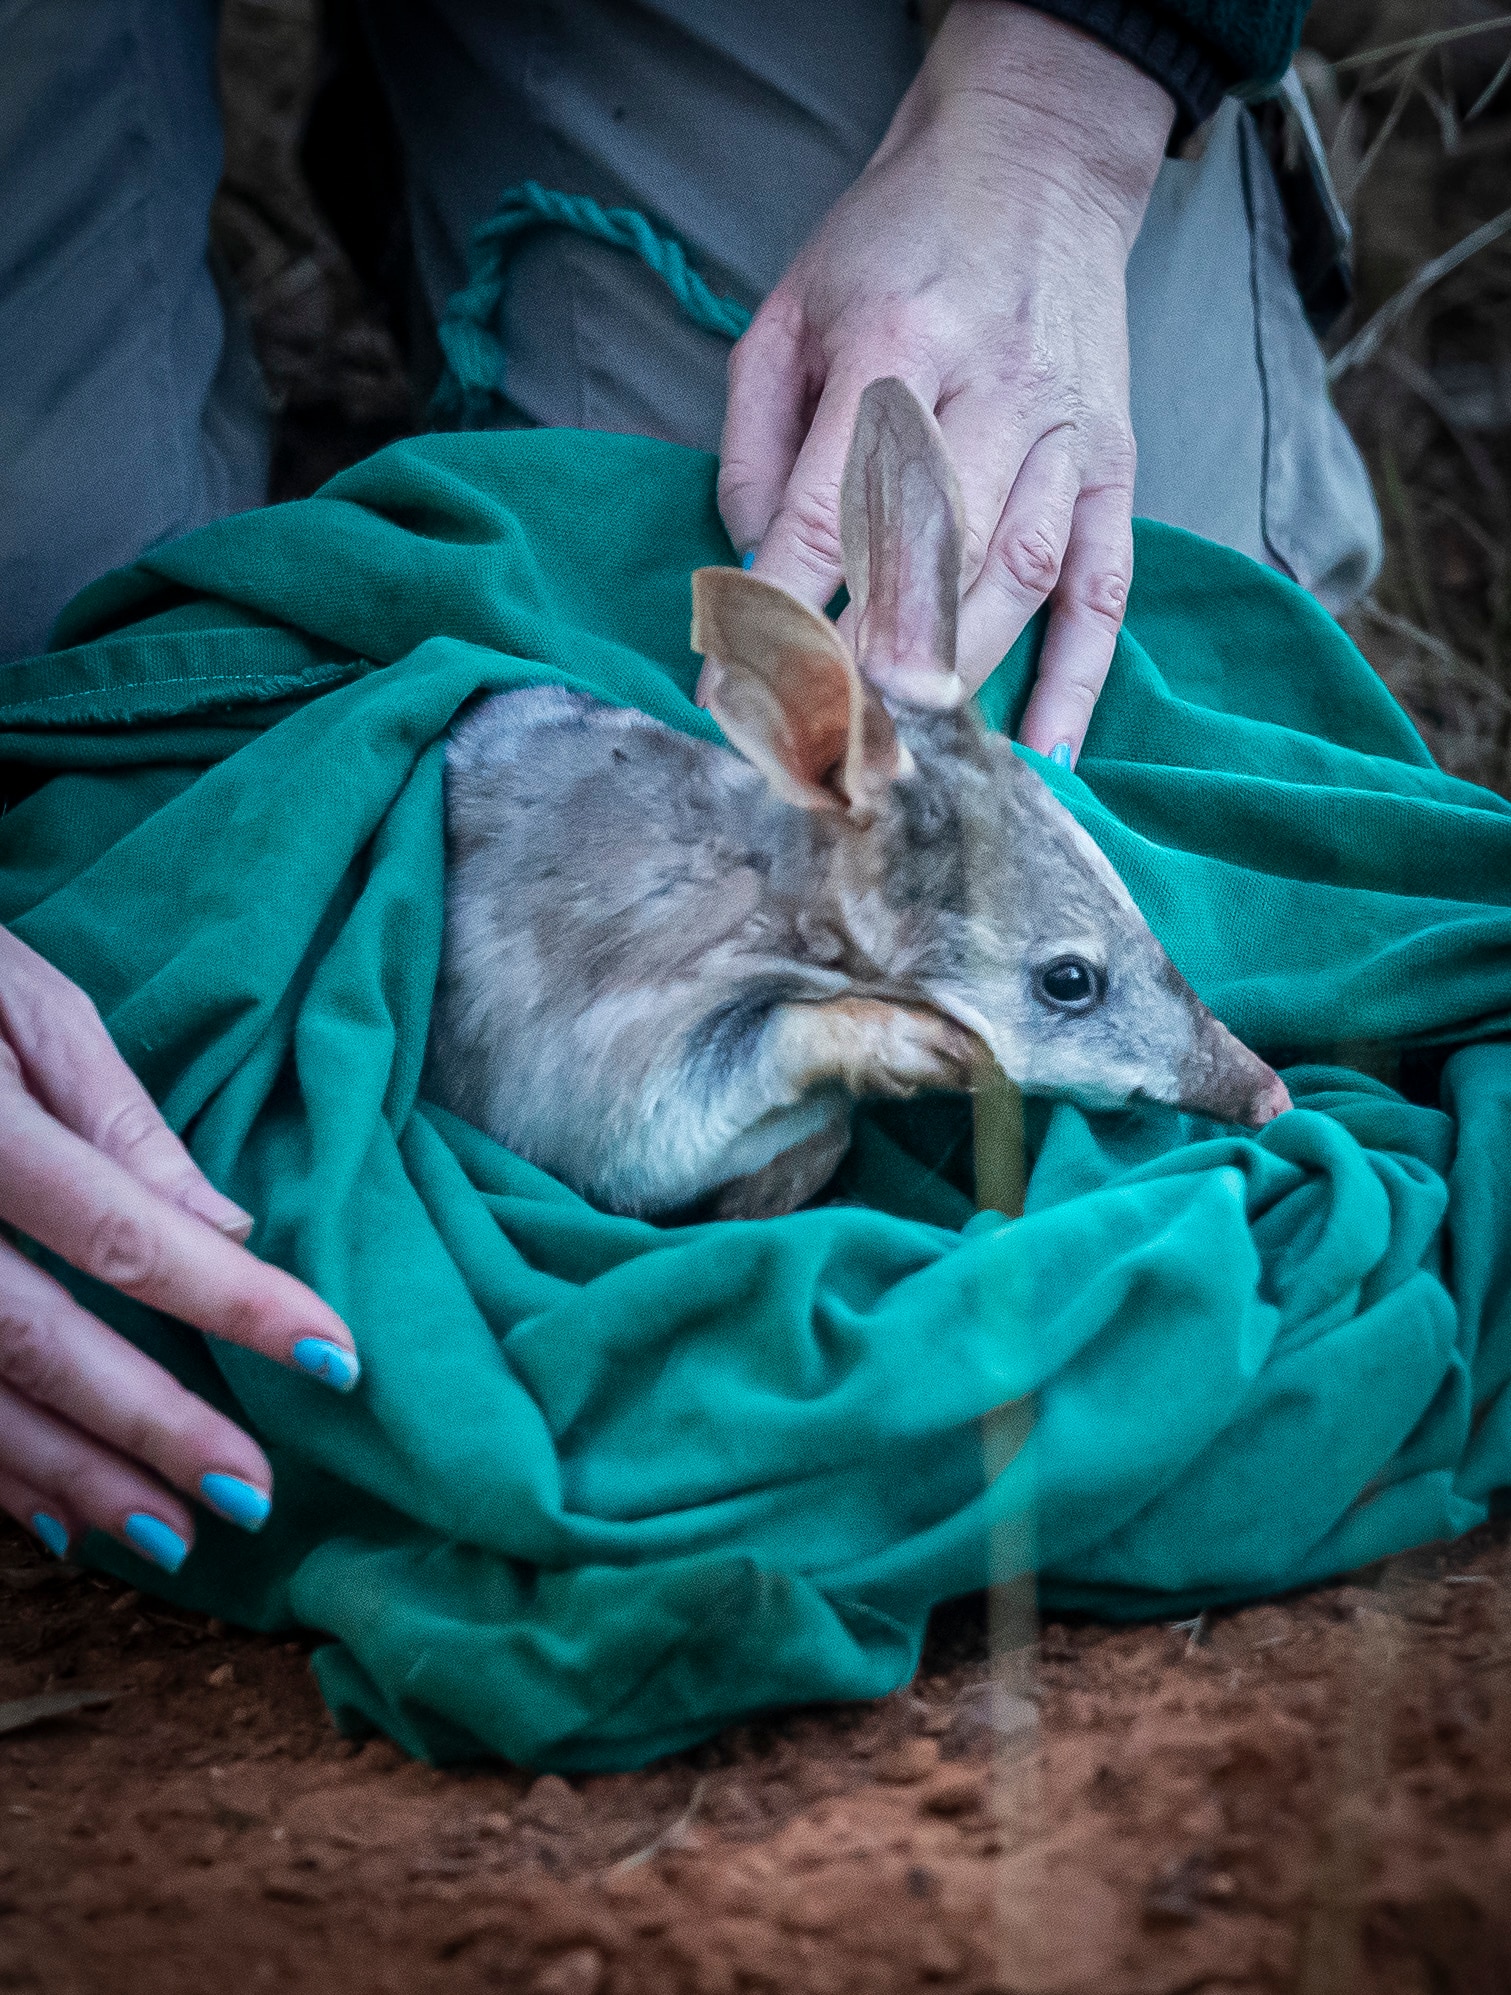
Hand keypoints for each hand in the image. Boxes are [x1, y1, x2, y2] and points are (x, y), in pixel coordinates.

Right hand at [0, 927, 358, 1573]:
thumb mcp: (26, 1005)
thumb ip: (116, 1119)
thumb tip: (224, 1224)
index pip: (123, 1232)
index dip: (232, 1301)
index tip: (334, 1356)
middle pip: (35, 1341)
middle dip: (148, 1427)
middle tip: (250, 1494)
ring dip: (70, 1479)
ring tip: (172, 1538)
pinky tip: (56, 1523)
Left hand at [716, 1, 1172, 764]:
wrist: (1036, 160)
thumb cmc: (893, 247)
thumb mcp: (789, 309)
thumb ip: (757, 440)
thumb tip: (756, 568)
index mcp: (893, 343)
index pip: (829, 509)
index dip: (779, 613)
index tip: (732, 698)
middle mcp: (991, 390)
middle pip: (929, 556)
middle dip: (869, 671)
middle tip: (823, 757)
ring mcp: (1066, 433)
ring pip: (1015, 580)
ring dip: (960, 683)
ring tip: (905, 768)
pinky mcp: (1117, 465)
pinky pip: (1105, 590)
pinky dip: (1078, 683)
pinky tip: (1043, 760)